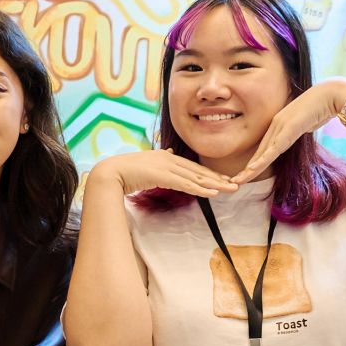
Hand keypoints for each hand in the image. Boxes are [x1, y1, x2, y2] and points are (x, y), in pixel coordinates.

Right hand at [90, 150, 237, 197]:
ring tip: (230, 189)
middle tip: (234, 184)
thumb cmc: (124, 171)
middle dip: (217, 178)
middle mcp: (169, 159)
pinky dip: (201, 189)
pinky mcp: (163, 176)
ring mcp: (166, 166)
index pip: (191, 167)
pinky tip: (213, 193)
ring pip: (196, 177)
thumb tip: (167, 152)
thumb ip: (158, 160)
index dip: (208, 174)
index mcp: (166, 157)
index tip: (222, 180)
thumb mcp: (146, 165)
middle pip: (198, 171)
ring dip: (214, 184)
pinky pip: (186, 184)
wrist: (111, 172)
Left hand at [233, 80, 345, 183]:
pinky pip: (275, 147)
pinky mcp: (289, 128)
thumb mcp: (306, 123)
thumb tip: (299, 131)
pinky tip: (253, 168)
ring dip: (251, 168)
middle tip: (235, 181)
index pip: (265, 147)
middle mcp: (277, 125)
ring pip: (264, 152)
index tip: (246, 174)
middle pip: (260, 151)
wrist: (330, 95)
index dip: (255, 162)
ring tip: (239, 180)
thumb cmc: (321, 108)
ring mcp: (281, 125)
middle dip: (248, 169)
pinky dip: (263, 159)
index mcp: (279, 124)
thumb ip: (299, 128)